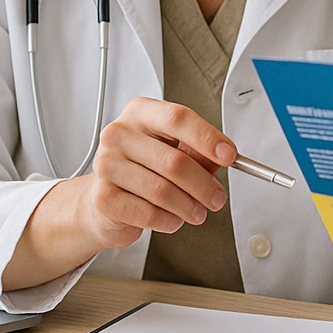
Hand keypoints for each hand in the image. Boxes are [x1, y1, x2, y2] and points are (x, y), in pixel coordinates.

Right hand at [72, 98, 234, 248]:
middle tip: (217, 198)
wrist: (104, 199)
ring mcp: (106, 165)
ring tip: (197, 212)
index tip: (229, 155)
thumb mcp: (173, 150)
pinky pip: (148, 213)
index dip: (207, 138)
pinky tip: (173, 218)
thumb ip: (198, 152)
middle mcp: (119, 134)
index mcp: (140, 113)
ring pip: (162, 191)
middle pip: (174, 160)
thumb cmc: (142, 169)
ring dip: (188, 206)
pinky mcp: (103, 197)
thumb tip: (222, 156)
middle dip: (203, 185)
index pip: (178, 118)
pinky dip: (169, 220)